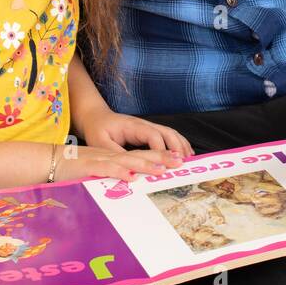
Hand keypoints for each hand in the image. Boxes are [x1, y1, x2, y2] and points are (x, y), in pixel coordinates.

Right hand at [54, 144, 185, 181]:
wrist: (47, 160)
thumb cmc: (69, 169)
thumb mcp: (93, 172)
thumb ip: (109, 178)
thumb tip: (127, 187)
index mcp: (111, 156)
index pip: (139, 155)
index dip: (158, 157)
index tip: (176, 160)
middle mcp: (109, 156)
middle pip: (139, 155)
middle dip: (160, 158)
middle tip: (180, 162)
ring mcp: (99, 160)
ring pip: (126, 161)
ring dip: (145, 164)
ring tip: (163, 169)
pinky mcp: (88, 167)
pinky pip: (106, 169)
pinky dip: (119, 172)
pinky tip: (131, 177)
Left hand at [77, 109, 194, 158]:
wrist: (96, 117)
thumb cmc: (98, 130)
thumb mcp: (100, 143)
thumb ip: (115, 154)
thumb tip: (128, 167)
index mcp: (133, 126)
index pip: (152, 136)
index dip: (161, 150)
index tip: (166, 165)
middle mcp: (144, 125)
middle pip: (167, 132)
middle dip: (177, 147)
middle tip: (184, 164)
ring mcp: (148, 127)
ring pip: (170, 133)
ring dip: (181, 145)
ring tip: (189, 160)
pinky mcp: (149, 132)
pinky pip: (168, 136)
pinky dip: (179, 144)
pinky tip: (185, 154)